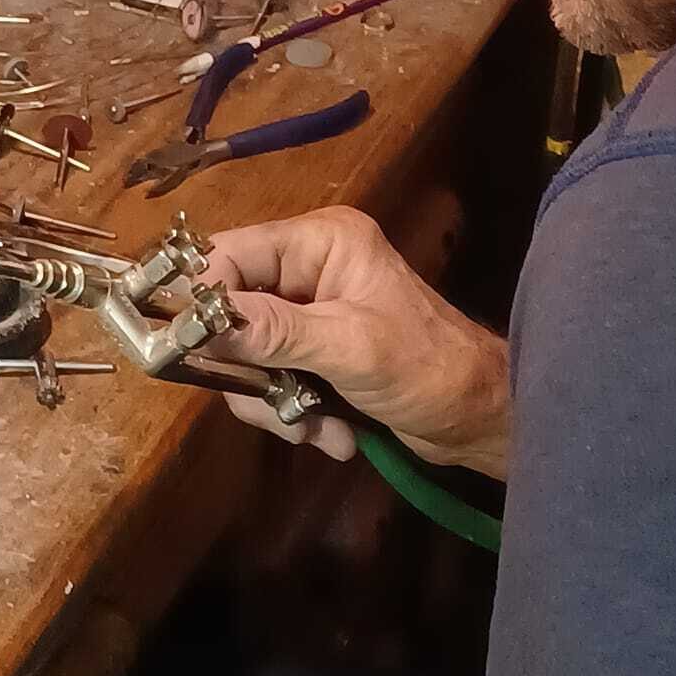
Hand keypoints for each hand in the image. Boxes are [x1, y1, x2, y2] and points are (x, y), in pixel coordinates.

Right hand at [202, 206, 509, 476]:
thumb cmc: (429, 368)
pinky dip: (294, 411)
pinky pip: (271, 376)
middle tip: (271, 404)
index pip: (231, 253)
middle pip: (232, 308)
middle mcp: (308, 266)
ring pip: (247, 352)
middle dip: (250, 368)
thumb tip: (199, 323)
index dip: (203, 298)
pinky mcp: (314, 348)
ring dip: (275, 400)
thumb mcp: (350, 347)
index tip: (189, 348)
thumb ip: (274, 332)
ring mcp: (310, 309)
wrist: (486, 422)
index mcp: (319, 241)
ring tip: (315, 429)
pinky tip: (333, 434)